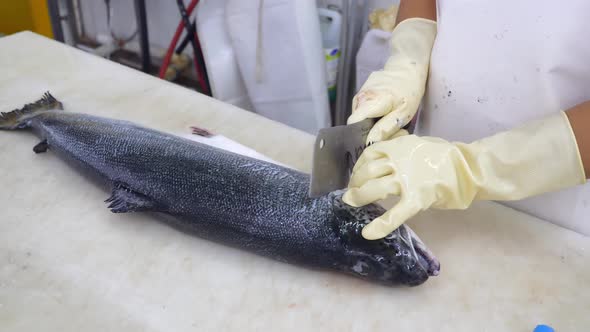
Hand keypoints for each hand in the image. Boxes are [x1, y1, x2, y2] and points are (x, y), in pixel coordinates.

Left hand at [343, 112, 585, 239]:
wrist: (470, 167)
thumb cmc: (446, 157)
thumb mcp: (418, 145)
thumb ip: (400, 150)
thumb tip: (384, 160)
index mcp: (400, 146)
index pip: (370, 153)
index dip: (359, 165)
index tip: (356, 174)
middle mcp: (399, 160)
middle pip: (368, 170)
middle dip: (355, 181)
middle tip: (350, 191)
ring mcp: (408, 180)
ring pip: (375, 187)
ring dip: (360, 196)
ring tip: (351, 203)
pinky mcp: (417, 199)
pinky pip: (395, 214)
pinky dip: (380, 225)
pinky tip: (368, 233)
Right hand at [347, 18, 436, 142]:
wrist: (408, 66)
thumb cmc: (409, 90)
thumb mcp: (403, 113)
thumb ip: (385, 128)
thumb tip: (370, 143)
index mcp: (369, 102)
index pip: (353, 125)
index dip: (360, 136)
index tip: (372, 140)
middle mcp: (360, 97)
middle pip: (357, 122)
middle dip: (368, 129)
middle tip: (385, 129)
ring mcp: (359, 93)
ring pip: (360, 115)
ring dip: (371, 120)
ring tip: (386, 117)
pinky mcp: (362, 90)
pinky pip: (363, 107)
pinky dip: (372, 112)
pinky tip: (384, 107)